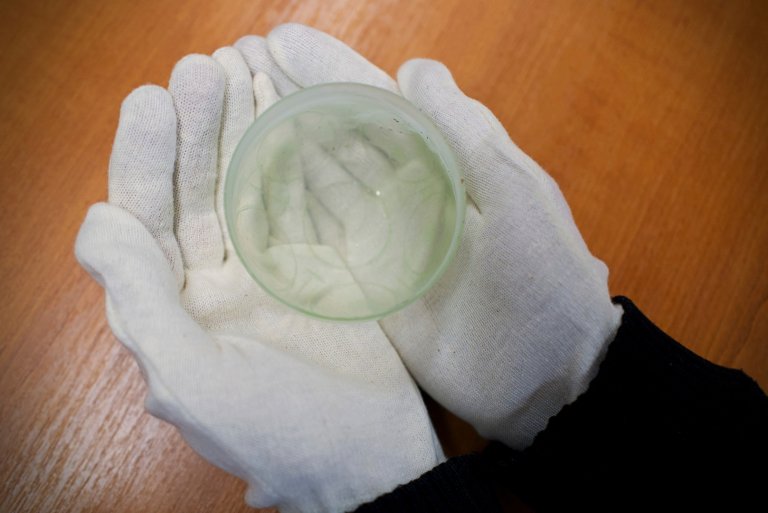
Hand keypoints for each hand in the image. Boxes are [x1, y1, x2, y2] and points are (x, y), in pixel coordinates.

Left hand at [75, 47, 441, 511]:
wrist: (370, 458)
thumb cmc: (279, 434)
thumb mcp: (196, 382)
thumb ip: (141, 305)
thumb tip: (99, 222)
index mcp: (173, 308)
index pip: (145, 217)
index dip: (144, 157)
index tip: (153, 99)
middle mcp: (215, 281)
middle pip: (196, 189)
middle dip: (196, 128)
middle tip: (204, 68)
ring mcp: (271, 267)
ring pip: (249, 185)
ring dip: (242, 130)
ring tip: (245, 71)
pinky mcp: (321, 263)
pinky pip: (302, 199)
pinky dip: (295, 156)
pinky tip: (291, 113)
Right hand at [260, 24, 622, 447]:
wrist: (547, 374)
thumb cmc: (545, 278)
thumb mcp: (517, 195)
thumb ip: (466, 132)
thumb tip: (414, 67)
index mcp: (445, 164)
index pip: (377, 105)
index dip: (331, 72)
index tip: (277, 42)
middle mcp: (406, 196)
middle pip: (338, 138)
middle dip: (291, 101)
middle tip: (232, 66)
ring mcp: (381, 242)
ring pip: (319, 186)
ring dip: (277, 151)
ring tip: (226, 116)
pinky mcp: (365, 288)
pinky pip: (316, 246)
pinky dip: (284, 218)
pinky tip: (247, 191)